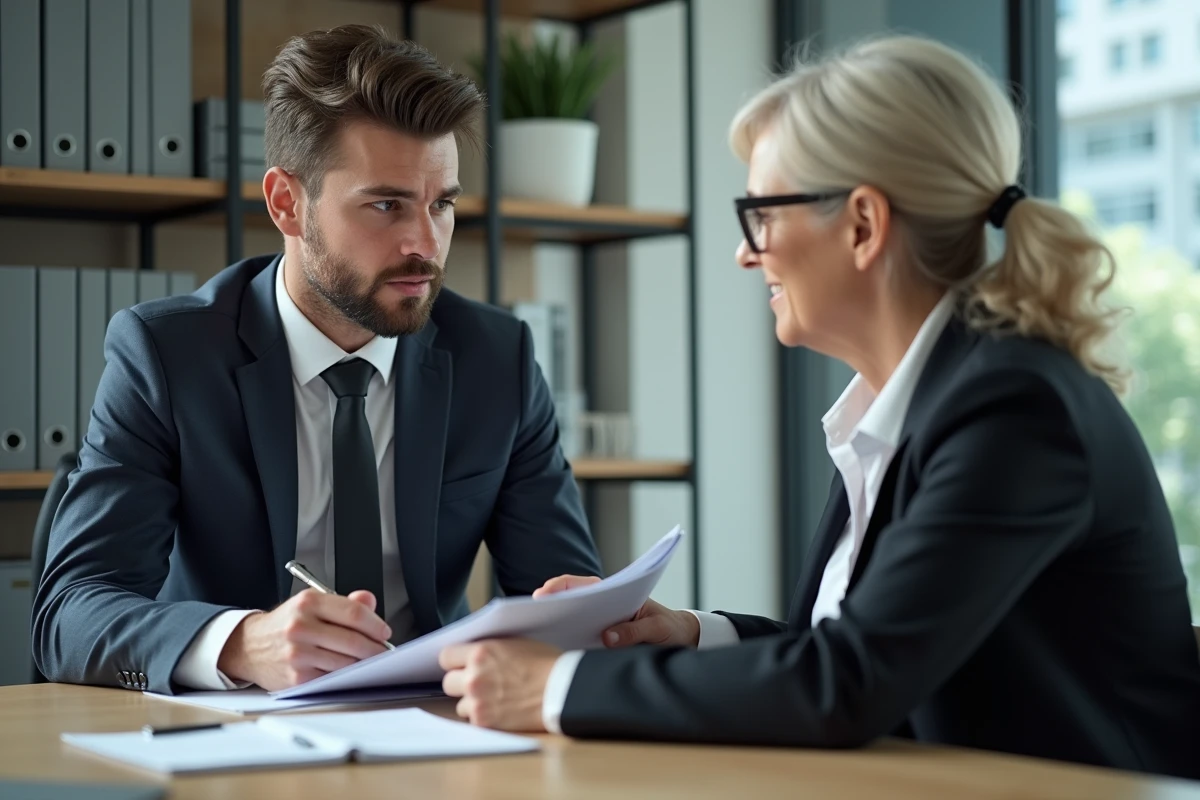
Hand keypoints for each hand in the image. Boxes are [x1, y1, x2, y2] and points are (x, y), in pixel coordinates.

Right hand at [217, 589, 391, 689]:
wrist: (249, 646)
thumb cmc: (287, 624)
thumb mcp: (311, 603)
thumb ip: (344, 602)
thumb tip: (370, 601)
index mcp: (308, 603)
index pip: (353, 613)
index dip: (375, 624)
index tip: (384, 632)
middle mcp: (301, 626)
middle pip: (353, 640)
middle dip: (375, 649)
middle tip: (383, 652)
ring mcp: (297, 653)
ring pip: (345, 662)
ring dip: (363, 665)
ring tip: (369, 662)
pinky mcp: (296, 678)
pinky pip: (332, 679)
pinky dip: (345, 677)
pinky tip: (349, 672)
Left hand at [439, 639, 561, 731]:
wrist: (561, 690)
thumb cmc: (546, 664)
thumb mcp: (516, 642)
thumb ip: (490, 647)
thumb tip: (475, 651)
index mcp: (481, 652)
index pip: (446, 656)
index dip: (455, 661)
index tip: (461, 664)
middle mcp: (473, 676)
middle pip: (448, 682)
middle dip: (461, 683)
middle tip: (479, 684)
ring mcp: (477, 701)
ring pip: (460, 704)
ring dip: (473, 702)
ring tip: (494, 699)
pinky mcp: (484, 721)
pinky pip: (473, 720)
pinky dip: (484, 717)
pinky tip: (501, 711)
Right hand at [534, 574, 700, 647]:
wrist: (679, 640)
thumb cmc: (669, 627)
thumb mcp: (657, 628)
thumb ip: (635, 631)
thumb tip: (607, 638)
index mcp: (614, 593)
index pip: (583, 584)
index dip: (560, 586)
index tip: (544, 593)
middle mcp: (601, 606)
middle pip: (568, 601)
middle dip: (548, 606)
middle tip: (531, 615)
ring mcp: (597, 624)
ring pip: (568, 621)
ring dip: (551, 627)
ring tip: (533, 636)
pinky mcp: (597, 642)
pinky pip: (576, 642)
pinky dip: (562, 645)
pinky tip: (549, 654)